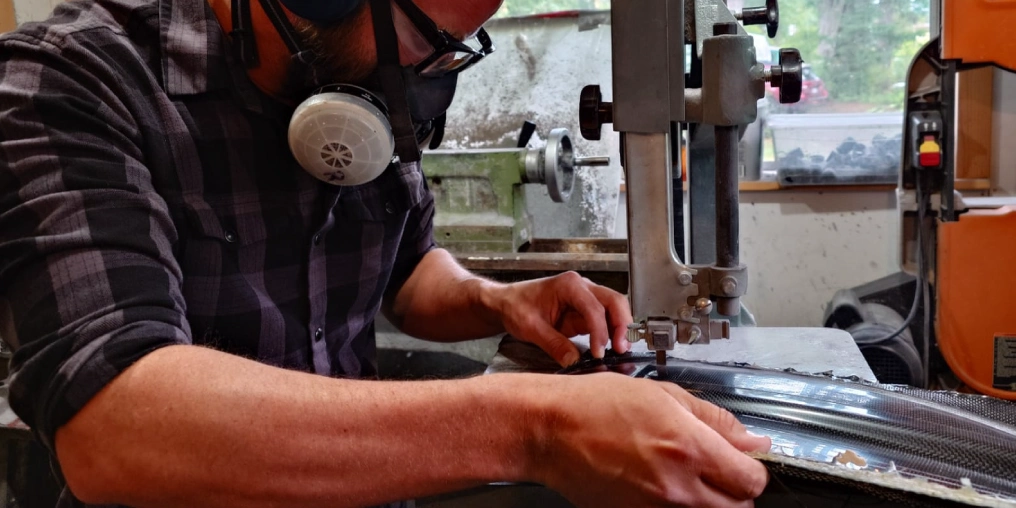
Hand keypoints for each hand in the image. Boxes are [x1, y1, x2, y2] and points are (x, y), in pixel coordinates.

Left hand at [490, 272, 632, 365]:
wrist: (506, 303)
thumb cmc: (515, 306)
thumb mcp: (531, 327)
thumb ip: (554, 344)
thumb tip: (574, 361)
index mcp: (569, 285)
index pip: (594, 307)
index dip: (600, 331)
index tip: (598, 352)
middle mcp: (581, 288)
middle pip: (614, 301)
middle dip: (621, 325)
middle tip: (621, 349)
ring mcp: (585, 299)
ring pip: (614, 309)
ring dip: (619, 329)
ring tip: (619, 350)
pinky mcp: (584, 312)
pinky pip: (604, 321)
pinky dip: (611, 334)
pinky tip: (609, 348)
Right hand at [533, 373, 770, 507]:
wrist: (549, 430)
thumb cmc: (595, 405)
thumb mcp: (662, 395)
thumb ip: (714, 419)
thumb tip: (751, 439)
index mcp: (689, 448)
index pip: (752, 480)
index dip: (753, 467)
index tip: (743, 457)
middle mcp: (677, 487)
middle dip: (735, 489)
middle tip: (717, 467)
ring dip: (708, 500)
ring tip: (685, 474)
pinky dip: (676, 506)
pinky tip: (660, 483)